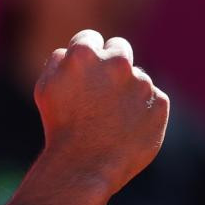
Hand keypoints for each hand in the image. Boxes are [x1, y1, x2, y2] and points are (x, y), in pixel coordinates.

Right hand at [34, 29, 169, 194]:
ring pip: (137, 78)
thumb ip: (59, 60)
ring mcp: (141, 82)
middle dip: (112, 62)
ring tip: (112, 119)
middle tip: (104, 88)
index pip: (90, 38)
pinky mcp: (160, 102)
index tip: (85, 70)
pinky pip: (152, 100)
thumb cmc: (59, 128)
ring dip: (128, 90)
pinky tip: (127, 130)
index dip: (86, 54)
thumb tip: (72, 50)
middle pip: (120, 47)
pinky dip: (143, 111)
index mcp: (86, 54)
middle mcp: (117, 62)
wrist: (85, 166)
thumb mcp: (45, 88)